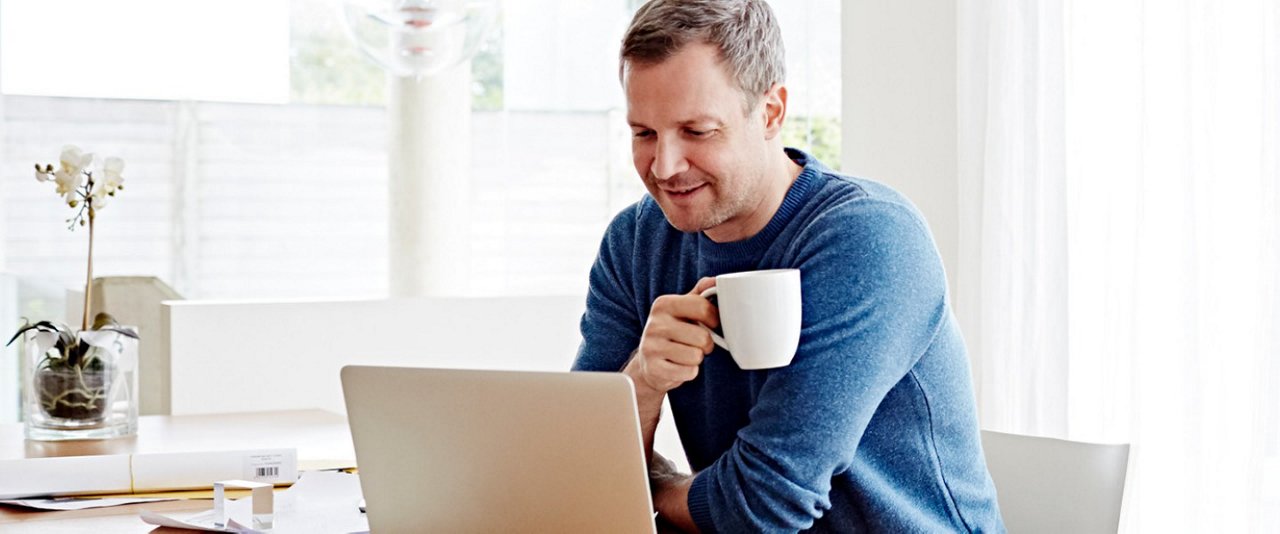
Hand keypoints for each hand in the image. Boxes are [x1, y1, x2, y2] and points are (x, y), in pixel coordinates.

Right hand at [625, 277, 719, 394]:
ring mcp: (651, 347)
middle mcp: (655, 324)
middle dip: (706, 344)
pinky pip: (689, 372)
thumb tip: (716, 280)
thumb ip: (700, 293)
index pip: (702, 307)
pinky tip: (678, 366)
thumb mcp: (683, 309)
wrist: (648, 362)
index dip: (714, 319)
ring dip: (697, 358)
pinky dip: (689, 372)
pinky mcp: (653, 369)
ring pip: (696, 356)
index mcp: (663, 304)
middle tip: (697, 344)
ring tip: (685, 354)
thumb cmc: (673, 332)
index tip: (711, 324)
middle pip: (702, 337)